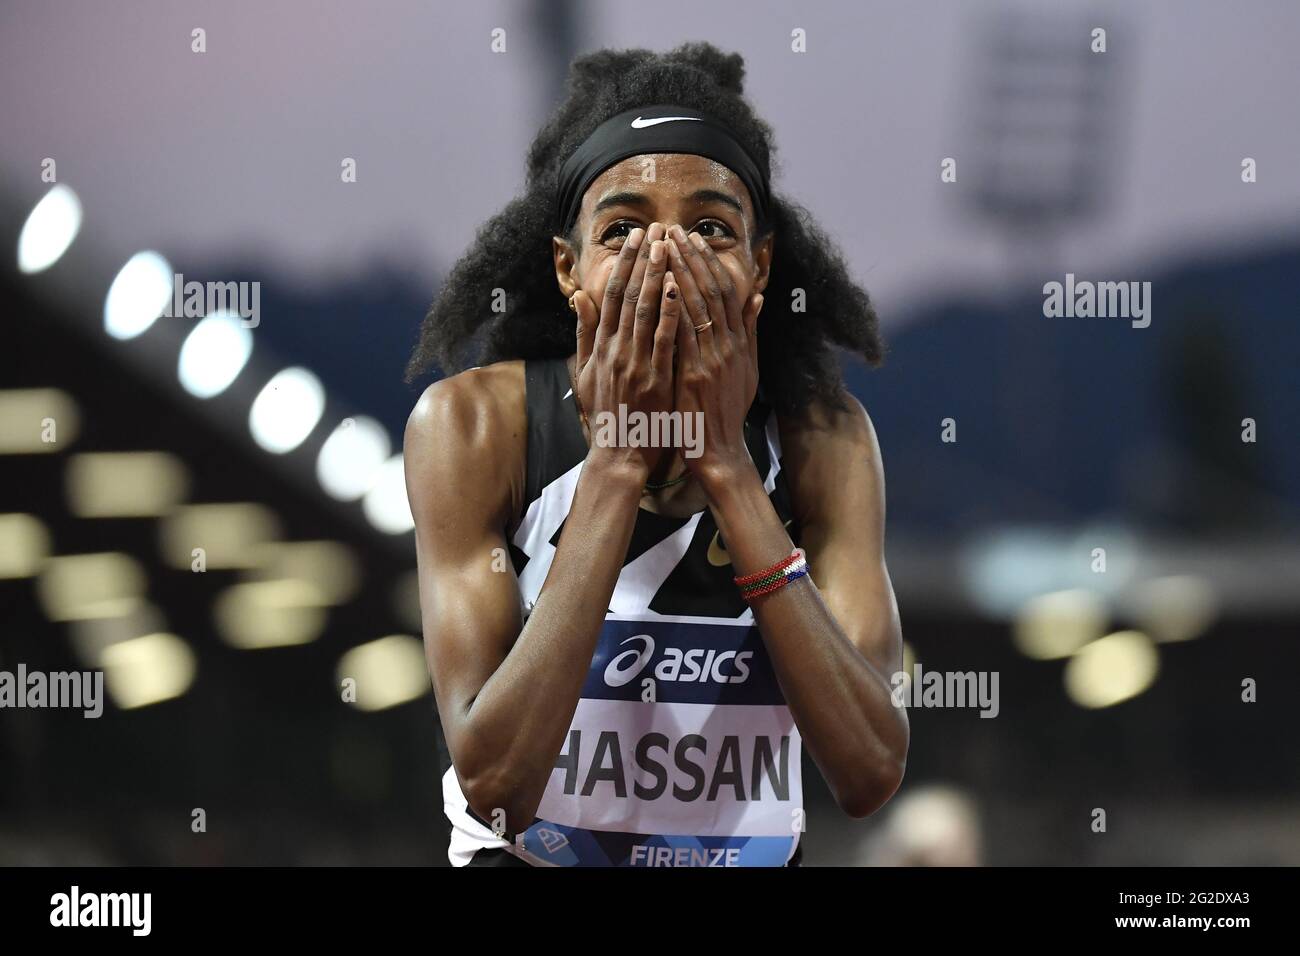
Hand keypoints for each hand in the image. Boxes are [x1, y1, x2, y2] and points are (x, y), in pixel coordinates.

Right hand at [572, 222, 681, 479]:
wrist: (619, 453)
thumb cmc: (607, 413)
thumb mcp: (585, 372)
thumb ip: (584, 334)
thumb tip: (579, 297)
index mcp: (601, 346)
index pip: (611, 295)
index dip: (624, 263)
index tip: (635, 238)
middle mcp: (615, 349)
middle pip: (628, 295)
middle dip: (643, 259)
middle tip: (656, 229)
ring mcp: (634, 363)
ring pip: (645, 310)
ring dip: (657, 275)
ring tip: (668, 246)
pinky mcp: (654, 378)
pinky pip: (663, 338)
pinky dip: (669, 311)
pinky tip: (678, 287)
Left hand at [665, 223, 763, 491]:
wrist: (718, 450)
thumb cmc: (724, 412)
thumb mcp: (746, 370)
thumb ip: (750, 333)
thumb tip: (756, 297)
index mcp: (738, 343)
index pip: (724, 292)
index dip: (708, 263)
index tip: (693, 239)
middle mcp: (728, 346)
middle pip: (710, 291)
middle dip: (690, 258)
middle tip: (673, 230)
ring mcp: (713, 359)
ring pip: (697, 306)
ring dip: (680, 272)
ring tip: (664, 245)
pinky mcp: (696, 374)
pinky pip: (685, 333)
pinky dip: (676, 307)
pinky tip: (665, 284)